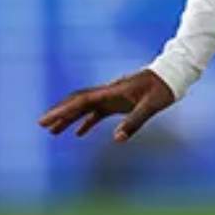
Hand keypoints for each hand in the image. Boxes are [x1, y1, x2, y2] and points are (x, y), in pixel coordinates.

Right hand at [39, 69, 175, 143]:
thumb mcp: (151, 106)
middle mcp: (107, 93)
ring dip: (68, 118)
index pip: (81, 102)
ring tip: (52, 131)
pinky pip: (97, 113)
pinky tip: (78, 133)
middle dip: (59, 113)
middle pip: (77, 102)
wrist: (173, 75)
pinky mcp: (118, 102)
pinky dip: (86, 122)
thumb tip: (118, 139)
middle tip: (41, 124)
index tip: (49, 119)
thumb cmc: (163, 89)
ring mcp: (111, 97)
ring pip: (84, 108)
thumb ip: (135, 122)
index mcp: (111, 92)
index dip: (63, 111)